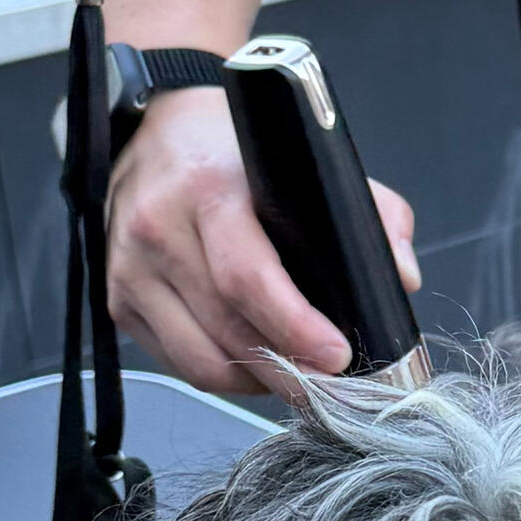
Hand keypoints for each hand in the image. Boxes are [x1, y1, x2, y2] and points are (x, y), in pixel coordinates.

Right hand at [104, 87, 419, 395]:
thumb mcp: (304, 160)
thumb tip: (402, 275)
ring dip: (255, 384)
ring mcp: (130, 269)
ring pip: (200, 359)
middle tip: (332, 392)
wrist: (152, 129)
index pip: (248, 277)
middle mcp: (159, 229)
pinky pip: (175, 361)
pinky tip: (252, 368)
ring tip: (296, 382)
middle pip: (228, 330)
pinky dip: (220, 375)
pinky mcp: (118, 299)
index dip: (295, 328)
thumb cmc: (230, 151)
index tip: (337, 355)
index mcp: (208, 189)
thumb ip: (369, 210)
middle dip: (289, 372)